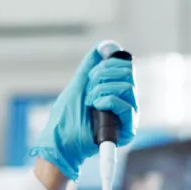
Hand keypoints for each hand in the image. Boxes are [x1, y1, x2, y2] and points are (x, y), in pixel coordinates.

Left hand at [29, 43, 137, 180]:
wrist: (61, 143)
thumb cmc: (66, 118)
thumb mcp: (77, 85)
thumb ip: (90, 66)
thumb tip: (103, 46)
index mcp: (114, 90)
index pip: (125, 67)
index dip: (108, 64)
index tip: (91, 73)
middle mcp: (124, 101)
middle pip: (129, 73)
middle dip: (103, 75)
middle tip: (89, 89)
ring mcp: (126, 115)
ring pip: (128, 87)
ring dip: (102, 90)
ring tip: (90, 102)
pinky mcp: (127, 129)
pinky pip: (127, 106)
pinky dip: (108, 101)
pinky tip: (96, 108)